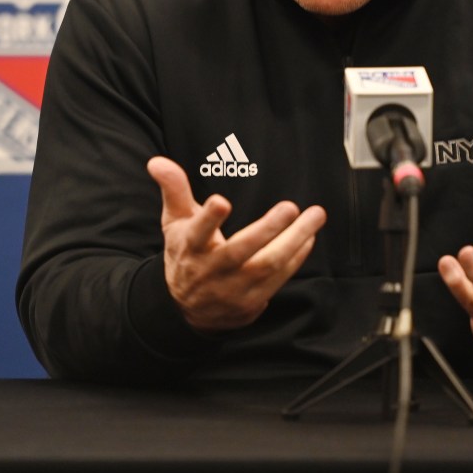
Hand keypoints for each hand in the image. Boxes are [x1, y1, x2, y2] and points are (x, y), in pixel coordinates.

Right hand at [147, 156, 326, 332]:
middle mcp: (211, 270)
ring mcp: (232, 289)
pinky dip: (296, 256)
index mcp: (190, 247)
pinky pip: (279, 278)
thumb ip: (174, 190)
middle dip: (267, 228)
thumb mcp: (175, 222)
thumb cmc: (185, 255)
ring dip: (295, 241)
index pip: (197, 232)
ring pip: (267, 265)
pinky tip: (308, 237)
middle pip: (240, 251)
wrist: (187, 310)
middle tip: (290, 207)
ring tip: (315, 216)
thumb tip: (158, 161)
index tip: (221, 202)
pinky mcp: (251, 301)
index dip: (208, 218)